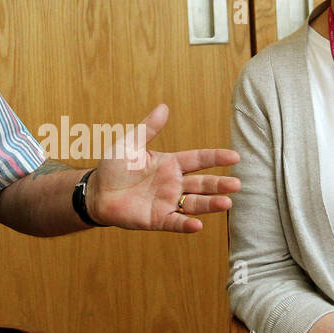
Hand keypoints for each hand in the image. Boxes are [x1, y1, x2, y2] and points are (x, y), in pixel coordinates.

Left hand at [87, 103, 239, 232]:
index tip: (235, 156)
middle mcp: (173, 184)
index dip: (216, 158)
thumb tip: (164, 107)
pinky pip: (175, 222)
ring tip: (227, 203)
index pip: (198, 159)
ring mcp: (167, 202)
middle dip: (219, 184)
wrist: (96, 192)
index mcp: (170, 164)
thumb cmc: (113, 167)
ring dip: (210, 204)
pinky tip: (198, 225)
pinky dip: (186, 225)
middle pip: (202, 184)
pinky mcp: (157, 219)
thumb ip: (148, 128)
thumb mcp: (130, 144)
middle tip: (237, 184)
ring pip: (194, 204)